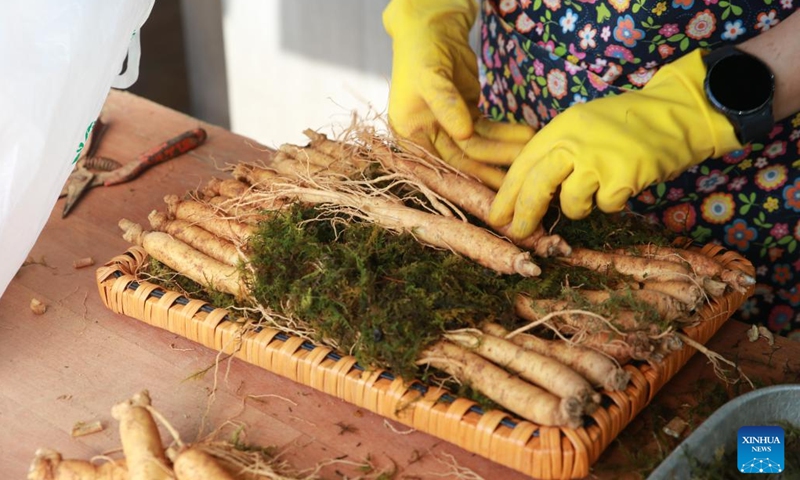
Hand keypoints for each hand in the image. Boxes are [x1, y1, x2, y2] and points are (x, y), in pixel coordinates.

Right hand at [383, 0, 533, 188]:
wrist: (430, 26)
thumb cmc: (422, 50)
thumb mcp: (430, 77)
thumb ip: (446, 105)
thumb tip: (463, 134)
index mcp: (411, 133)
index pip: (441, 162)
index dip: (468, 176)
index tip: (495, 187)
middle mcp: (428, 135)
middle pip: (464, 157)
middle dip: (493, 166)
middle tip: (521, 175)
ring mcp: (449, 126)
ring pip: (480, 145)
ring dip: (505, 149)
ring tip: (531, 150)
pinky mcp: (467, 115)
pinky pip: (489, 130)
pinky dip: (507, 133)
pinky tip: (527, 136)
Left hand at [488, 49, 742, 238]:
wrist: (677, 112)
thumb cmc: (626, 123)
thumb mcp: (582, 125)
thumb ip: (557, 152)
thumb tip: (528, 193)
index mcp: (559, 129)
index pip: (522, 165)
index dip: (507, 194)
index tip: (496, 216)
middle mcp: (573, 143)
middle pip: (536, 187)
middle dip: (525, 216)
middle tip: (519, 233)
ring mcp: (597, 160)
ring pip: (572, 204)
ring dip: (581, 207)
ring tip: (599, 187)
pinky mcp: (622, 178)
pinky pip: (606, 206)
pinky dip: (613, 201)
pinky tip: (625, 181)